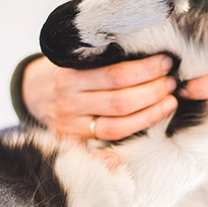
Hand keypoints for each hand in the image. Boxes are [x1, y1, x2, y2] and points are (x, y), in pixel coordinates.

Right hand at [23, 54, 177, 140]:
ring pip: (116, 127)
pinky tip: (126, 153)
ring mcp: (70, 125)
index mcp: (70, 76)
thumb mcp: (79, 56)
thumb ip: (104, 55)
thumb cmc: (70, 69)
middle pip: (120, 102)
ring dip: (149, 115)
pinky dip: (107, 157)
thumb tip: (148, 49)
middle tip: (172, 83)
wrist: (35, 91)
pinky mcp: (71, 143)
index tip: (166, 62)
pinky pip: (94, 152)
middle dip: (152, 92)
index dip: (146, 70)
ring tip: (169, 101)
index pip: (115, 75)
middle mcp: (68, 102)